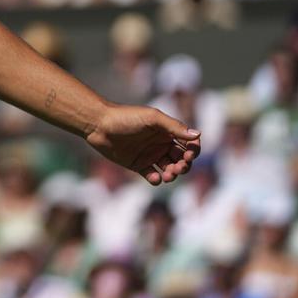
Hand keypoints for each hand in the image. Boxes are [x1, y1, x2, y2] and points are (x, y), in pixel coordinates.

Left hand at [84, 104, 200, 184]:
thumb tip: (198, 134)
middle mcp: (161, 143)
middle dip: (184, 166)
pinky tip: (153, 177)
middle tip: (177, 168)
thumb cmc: (126, 117)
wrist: (99, 125)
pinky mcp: (138, 164)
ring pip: (169, 169)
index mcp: (167, 131)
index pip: (189, 143)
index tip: (189, 156)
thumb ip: (173, 127)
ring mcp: (150, 155)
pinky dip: (156, 179)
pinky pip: (152, 175)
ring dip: (172, 174)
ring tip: (167, 175)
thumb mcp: (152, 119)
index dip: (193, 151)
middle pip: (182, 159)